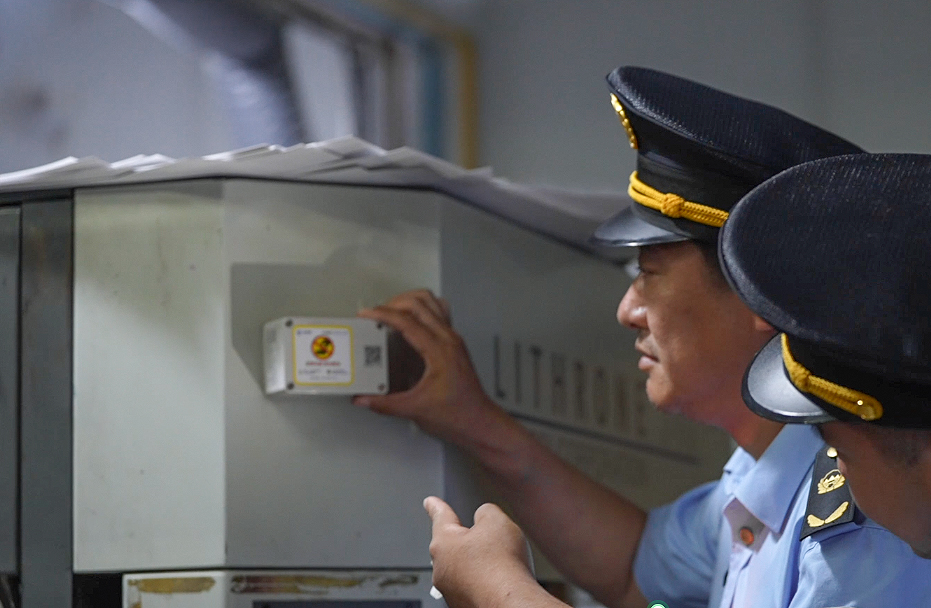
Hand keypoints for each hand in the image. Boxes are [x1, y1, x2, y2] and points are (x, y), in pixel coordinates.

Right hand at [353, 289, 504, 440]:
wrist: (478, 423)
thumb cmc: (457, 415)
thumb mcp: (415, 410)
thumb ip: (385, 404)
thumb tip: (364, 398)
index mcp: (440, 351)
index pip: (408, 321)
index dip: (384, 314)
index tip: (367, 314)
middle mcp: (449, 340)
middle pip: (420, 303)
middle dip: (394, 303)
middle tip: (376, 314)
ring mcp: (453, 339)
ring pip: (432, 302)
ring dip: (409, 301)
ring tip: (391, 311)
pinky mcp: (454, 344)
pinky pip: (439, 313)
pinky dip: (422, 310)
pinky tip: (411, 321)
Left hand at [424, 496, 534, 607]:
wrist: (510, 604)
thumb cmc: (500, 567)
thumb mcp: (496, 521)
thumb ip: (486, 511)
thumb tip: (484, 519)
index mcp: (444, 542)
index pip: (440, 517)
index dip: (436, 507)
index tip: (429, 502)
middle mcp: (441, 569)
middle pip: (455, 545)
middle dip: (470, 542)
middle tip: (491, 542)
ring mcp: (451, 591)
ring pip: (465, 569)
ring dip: (480, 565)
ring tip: (503, 567)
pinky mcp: (464, 606)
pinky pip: (475, 588)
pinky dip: (486, 584)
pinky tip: (502, 583)